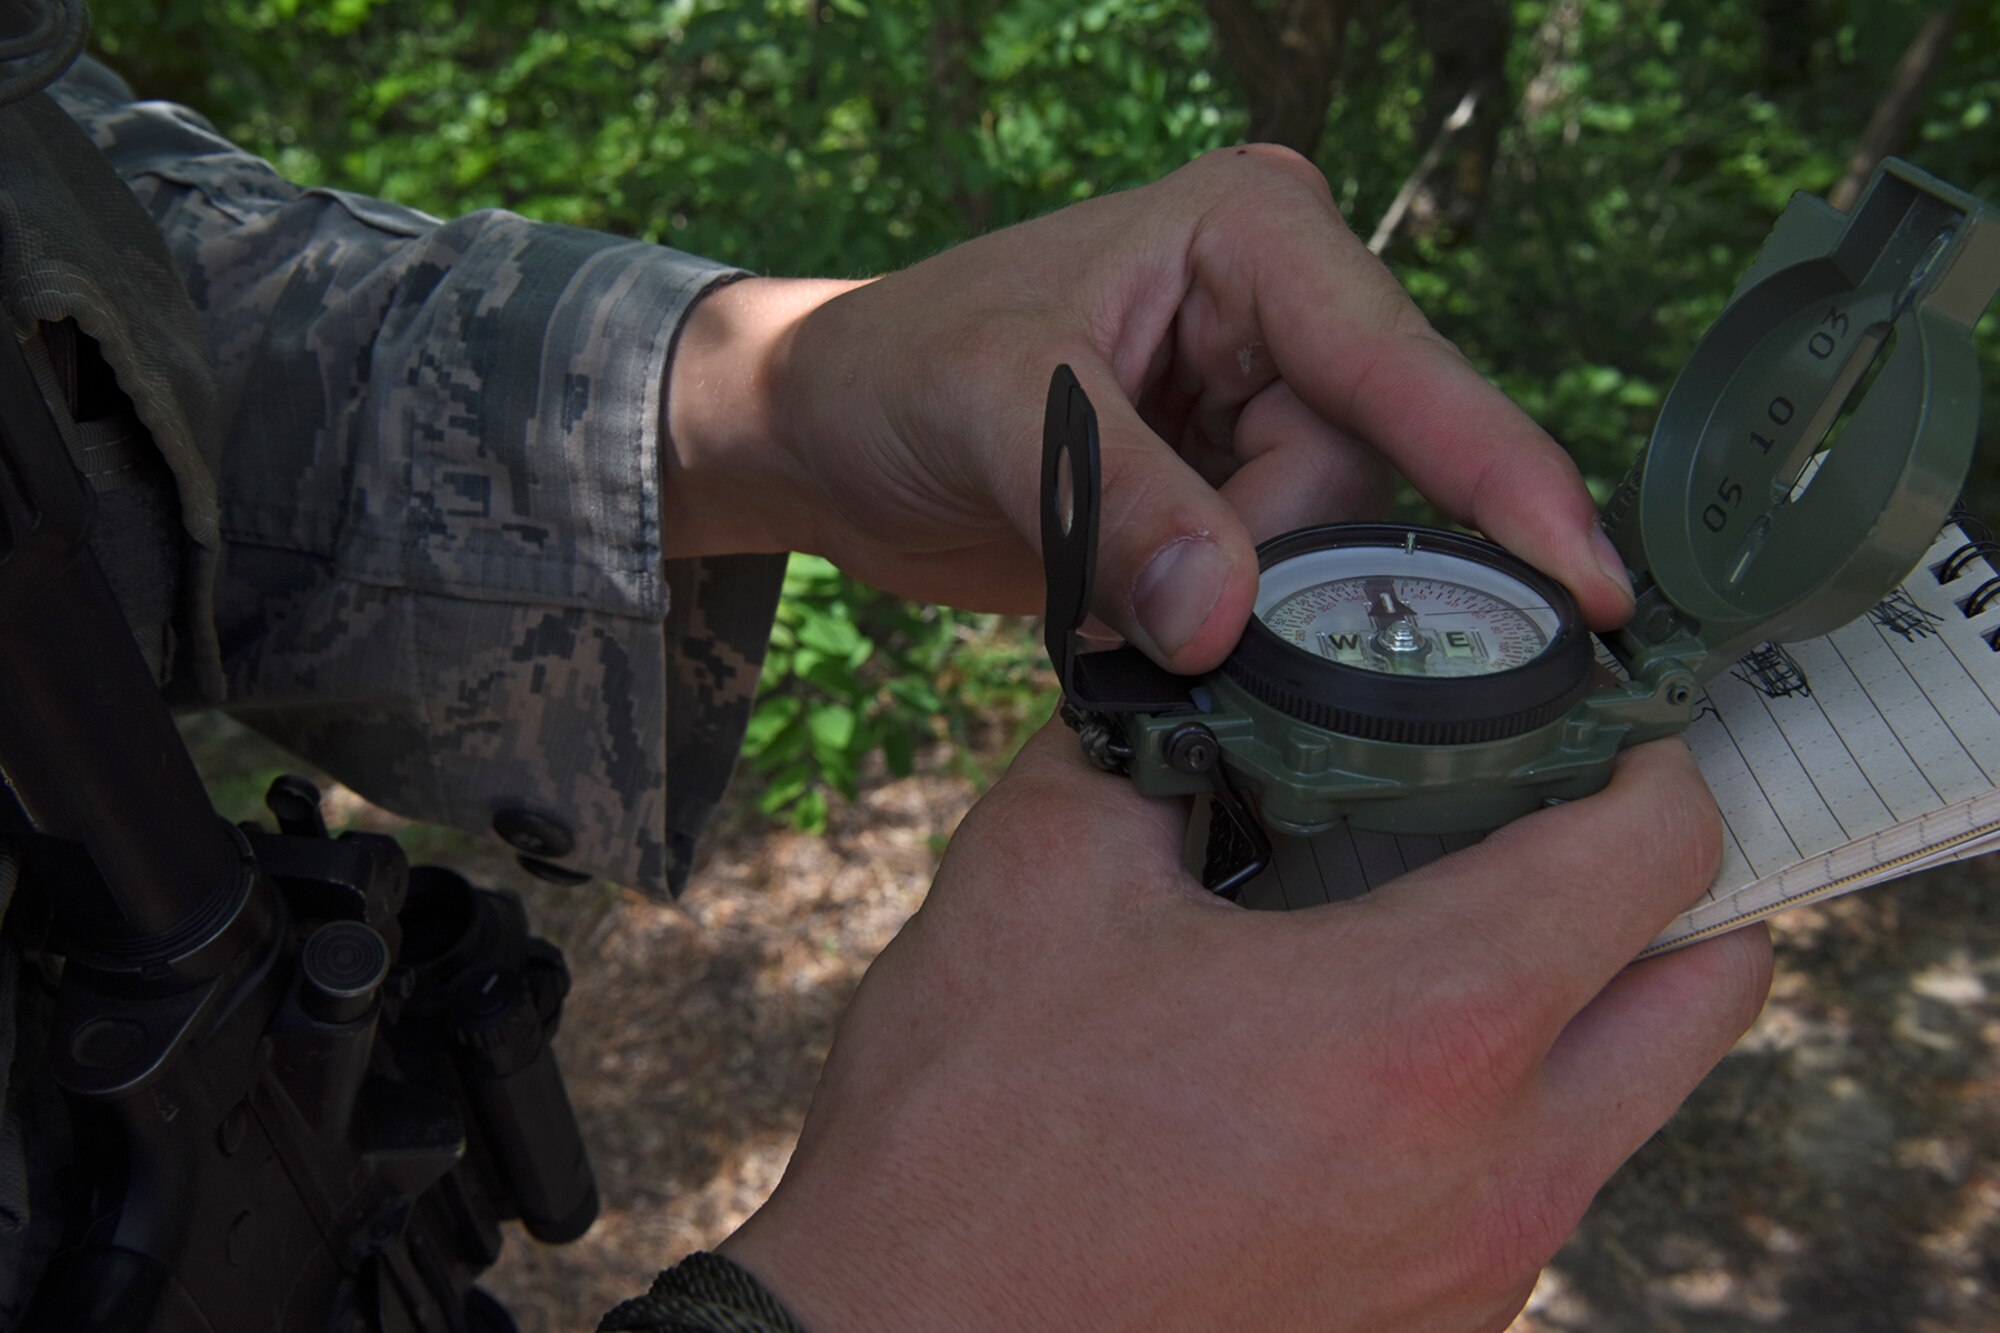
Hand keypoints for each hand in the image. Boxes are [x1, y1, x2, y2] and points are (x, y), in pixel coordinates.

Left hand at [665, 145, 1633, 671]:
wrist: (826, 435)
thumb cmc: (891, 370)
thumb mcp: (995, 412)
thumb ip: (1117, 508)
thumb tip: (1230, 621)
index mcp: (1253, 236)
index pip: (1398, 365)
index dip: (1497, 475)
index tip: (1587, 585)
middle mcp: (1286, 312)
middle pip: (1366, 481)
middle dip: (1283, 573)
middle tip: (1163, 615)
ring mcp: (1265, 405)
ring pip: (1328, 549)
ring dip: (1238, 612)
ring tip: (1107, 595)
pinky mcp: (1235, 489)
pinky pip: (1280, 583)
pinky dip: (1219, 628)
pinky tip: (1141, 617)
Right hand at [716, 723, 1772, 1330]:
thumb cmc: (967, 1130)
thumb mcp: (1042, 873)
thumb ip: (1151, 739)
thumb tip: (1204, 673)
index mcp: (1424, 1026)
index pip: (1659, 856)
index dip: (1650, 761)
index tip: (1598, 732)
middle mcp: (1496, 1170)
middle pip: (1714, 990)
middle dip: (1666, 889)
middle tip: (1554, 830)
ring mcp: (1478, 1277)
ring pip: (1631, 1105)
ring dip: (1581, 1004)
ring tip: (1435, 945)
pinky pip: (1534, 1196)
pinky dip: (1499, 1113)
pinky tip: (1357, 1080)